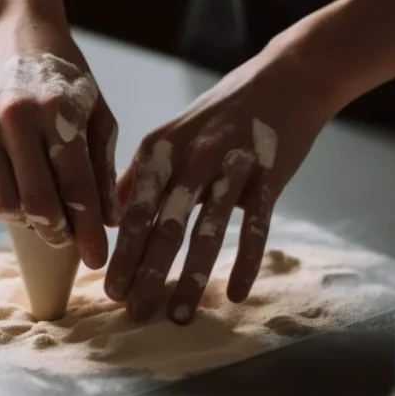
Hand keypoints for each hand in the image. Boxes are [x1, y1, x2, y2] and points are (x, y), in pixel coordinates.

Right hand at [0, 11, 120, 268]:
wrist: (12, 33)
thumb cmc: (64, 76)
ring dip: (30, 224)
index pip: (77, 186)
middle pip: (37, 203)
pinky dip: (4, 210)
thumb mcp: (97, 112)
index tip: (98, 259)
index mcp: (57, 110)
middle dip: (59, 233)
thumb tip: (110, 221)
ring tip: (49, 216)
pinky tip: (22, 200)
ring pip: (6, 206)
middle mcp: (15, 119)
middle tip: (72, 241)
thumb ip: (103, 167)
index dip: (90, 229)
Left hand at [103, 40, 336, 322]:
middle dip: (146, 273)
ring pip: (207, 230)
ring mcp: (233, 165)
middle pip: (165, 224)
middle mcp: (192, 157)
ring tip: (177, 315)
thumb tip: (112, 218)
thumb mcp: (172, 135)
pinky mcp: (270, 175)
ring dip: (191, 277)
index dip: (122, 252)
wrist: (286, 79)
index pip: (134, 210)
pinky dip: (245, 262)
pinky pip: (256, 226)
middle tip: (133, 313)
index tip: (108, 291)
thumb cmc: (222, 115)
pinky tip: (234, 295)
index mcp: (160, 149)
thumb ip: (142, 175)